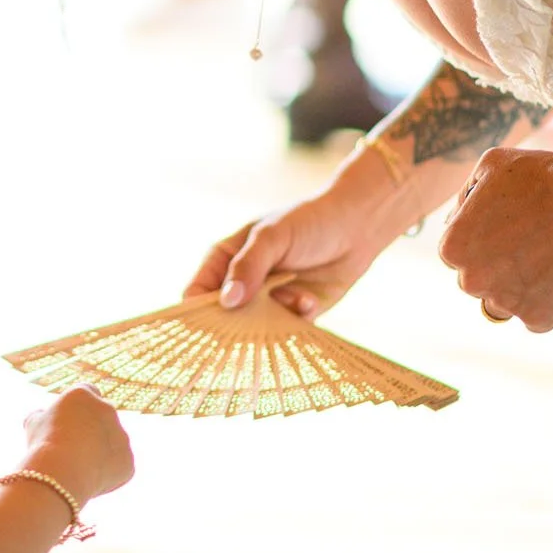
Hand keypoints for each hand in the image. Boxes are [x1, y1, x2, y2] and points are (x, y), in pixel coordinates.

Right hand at [22, 385, 131, 501]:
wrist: (60, 470)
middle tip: (73, 449)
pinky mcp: (128, 460)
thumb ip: (42, 416)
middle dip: (92, 430)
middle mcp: (107, 409)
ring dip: (101, 452)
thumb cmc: (43, 444)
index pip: (86, 394)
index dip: (78, 411)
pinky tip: (89, 480)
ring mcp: (121, 435)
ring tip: (78, 468)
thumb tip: (41, 416)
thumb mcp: (34, 424)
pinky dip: (108, 473)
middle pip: (102, 418)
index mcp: (83, 394)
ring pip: (112, 443)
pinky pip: (119, 467)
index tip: (69, 425)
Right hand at [185, 188, 386, 320]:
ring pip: (256, 329)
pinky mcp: (294, 314)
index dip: (196, 312)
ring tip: (294, 300)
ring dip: (272, 323)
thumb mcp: (272, 237)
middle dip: (235, 326)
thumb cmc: (308, 222)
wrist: (357, 227)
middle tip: (250, 328)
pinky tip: (310, 300)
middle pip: (224, 318)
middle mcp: (243, 284)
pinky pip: (287, 330)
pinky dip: (297, 319)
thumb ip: (248, 267)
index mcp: (225, 259)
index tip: (204, 327)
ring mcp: (268, 301)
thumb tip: (226, 302)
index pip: (197, 291)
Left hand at [437, 146, 552, 331]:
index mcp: (452, 247)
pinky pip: (534, 318)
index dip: (480, 238)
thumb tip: (454, 222)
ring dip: (516, 287)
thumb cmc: (542, 175)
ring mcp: (506, 302)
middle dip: (495, 264)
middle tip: (527, 241)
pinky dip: (545, 302)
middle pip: (476, 279)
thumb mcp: (489, 167)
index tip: (505, 226)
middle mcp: (472, 280)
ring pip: (502, 302)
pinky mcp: (540, 317)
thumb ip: (464, 198)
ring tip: (543, 258)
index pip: (455, 252)